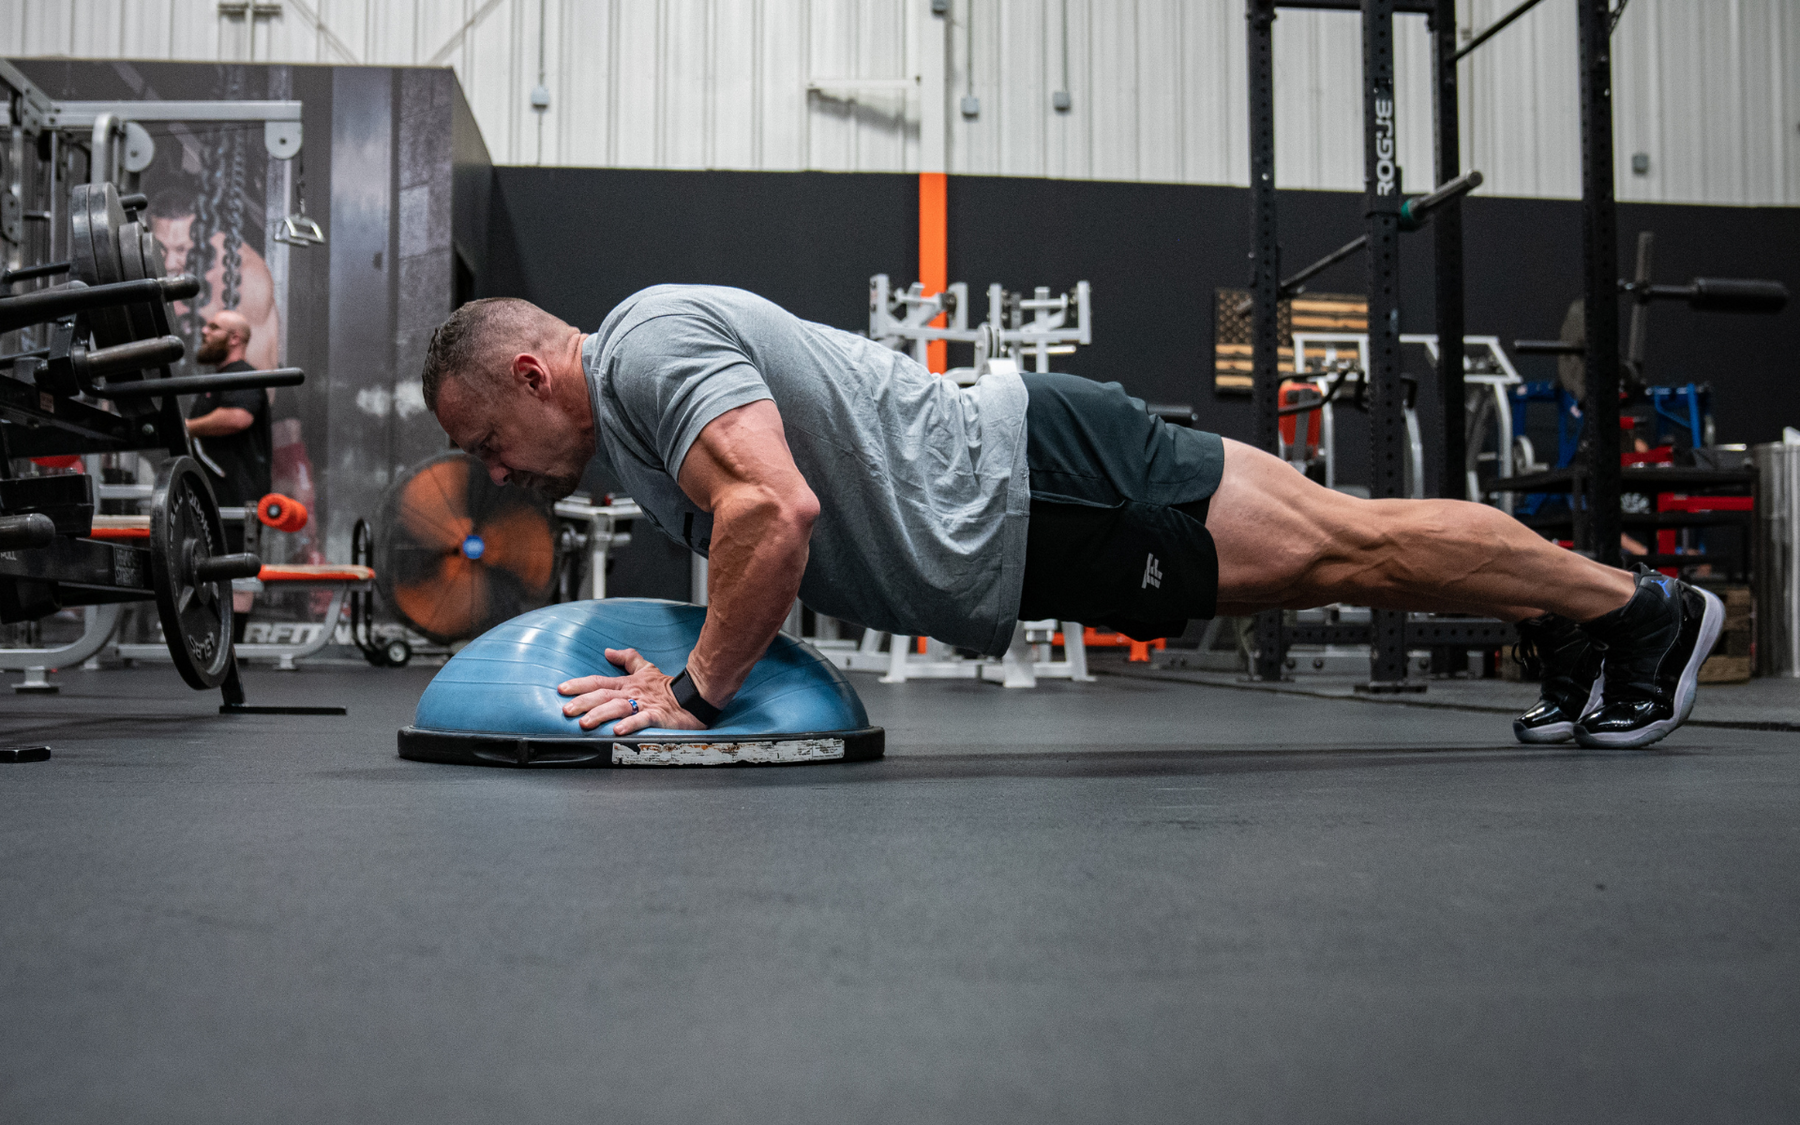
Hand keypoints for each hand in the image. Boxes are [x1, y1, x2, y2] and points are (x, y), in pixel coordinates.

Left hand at [557, 647, 709, 733]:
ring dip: (600, 715)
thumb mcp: (645, 669)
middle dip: (583, 703)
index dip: (579, 685)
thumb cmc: (667, 687)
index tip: (561, 689)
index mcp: (627, 684)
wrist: (693, 696)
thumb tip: (608, 651)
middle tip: (566, 710)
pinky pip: (642, 720)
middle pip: (604, 696)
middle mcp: (632, 694)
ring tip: (585, 723)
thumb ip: (627, 659)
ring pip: (618, 708)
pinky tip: (618, 731)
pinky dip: (630, 725)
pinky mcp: (657, 716)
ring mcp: (644, 705)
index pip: (598, 682)